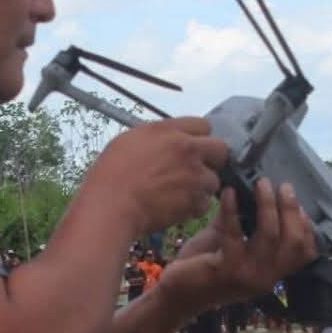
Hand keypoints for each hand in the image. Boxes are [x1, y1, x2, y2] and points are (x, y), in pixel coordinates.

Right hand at [83, 117, 227, 232]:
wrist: (111, 205)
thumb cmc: (111, 174)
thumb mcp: (130, 140)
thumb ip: (158, 137)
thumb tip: (169, 140)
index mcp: (169, 131)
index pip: (203, 125)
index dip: (198, 138)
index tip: (192, 148)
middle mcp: (187, 149)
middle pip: (221, 149)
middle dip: (212, 160)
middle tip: (197, 169)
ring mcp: (194, 176)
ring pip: (214, 180)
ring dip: (202, 187)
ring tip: (181, 193)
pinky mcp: (195, 200)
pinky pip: (206, 203)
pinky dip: (195, 206)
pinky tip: (177, 206)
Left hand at [158, 181, 316, 313]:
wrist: (176, 294)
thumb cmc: (203, 267)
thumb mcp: (231, 244)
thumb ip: (246, 223)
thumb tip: (257, 189)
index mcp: (272, 273)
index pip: (305, 252)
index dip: (307, 225)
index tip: (298, 203)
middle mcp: (266, 278)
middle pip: (294, 241)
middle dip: (291, 209)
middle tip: (282, 185)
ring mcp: (248, 276)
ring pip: (271, 235)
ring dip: (267, 205)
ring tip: (261, 183)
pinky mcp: (226, 270)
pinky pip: (235, 233)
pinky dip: (232, 209)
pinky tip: (228, 193)